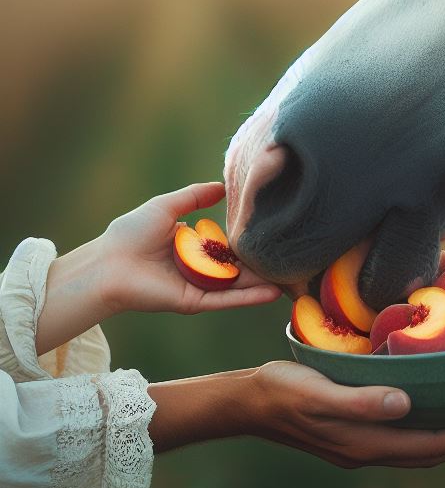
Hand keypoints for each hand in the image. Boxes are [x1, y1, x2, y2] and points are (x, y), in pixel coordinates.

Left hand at [99, 181, 281, 315]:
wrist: (108, 263)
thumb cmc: (131, 233)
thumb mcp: (167, 206)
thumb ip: (194, 196)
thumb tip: (222, 186)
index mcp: (193, 246)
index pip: (229, 243)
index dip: (251, 239)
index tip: (276, 232)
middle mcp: (199, 267)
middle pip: (239, 266)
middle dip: (265, 265)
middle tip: (294, 259)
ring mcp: (199, 286)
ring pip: (238, 284)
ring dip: (264, 282)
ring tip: (294, 279)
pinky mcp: (194, 301)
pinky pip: (225, 299)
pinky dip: (249, 297)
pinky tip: (272, 293)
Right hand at [250, 361, 444, 467]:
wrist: (248, 402)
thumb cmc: (284, 389)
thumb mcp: (321, 392)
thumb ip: (362, 401)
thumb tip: (406, 404)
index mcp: (368, 442)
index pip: (434, 443)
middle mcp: (369, 450)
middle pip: (434, 450)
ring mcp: (361, 445)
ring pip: (420, 447)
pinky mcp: (353, 435)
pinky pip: (404, 438)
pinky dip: (428, 428)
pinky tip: (431, 408)